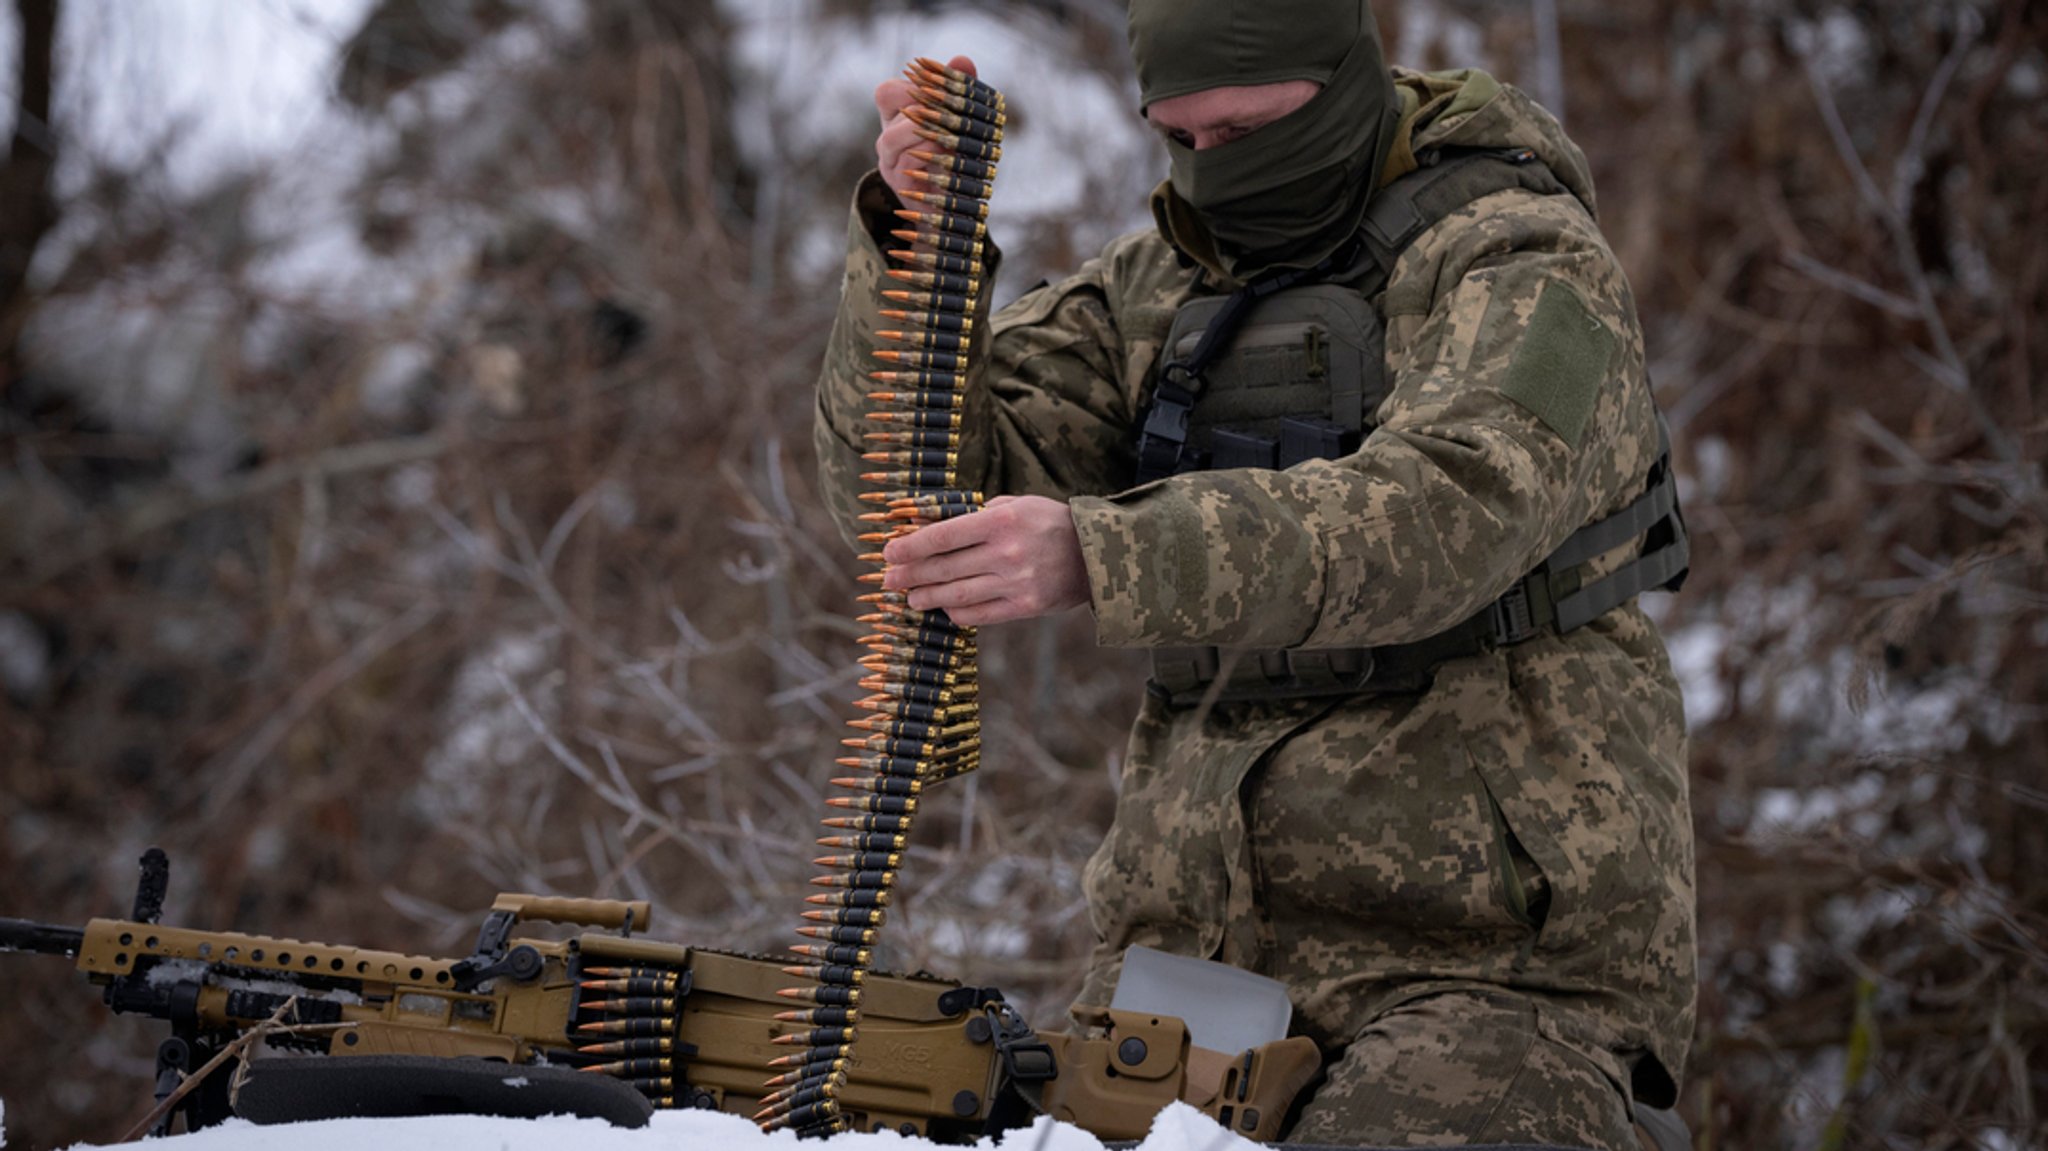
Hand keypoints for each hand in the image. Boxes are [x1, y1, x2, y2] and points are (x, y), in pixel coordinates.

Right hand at [874, 54, 976, 196]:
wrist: (946, 205)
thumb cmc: (950, 156)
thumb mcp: (957, 121)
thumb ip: (959, 90)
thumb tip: (963, 60)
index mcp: (896, 118)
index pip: (887, 91)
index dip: (912, 86)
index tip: (939, 92)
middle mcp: (887, 137)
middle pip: (892, 107)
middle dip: (925, 105)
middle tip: (950, 112)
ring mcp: (889, 161)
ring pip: (892, 137)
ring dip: (924, 132)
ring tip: (948, 138)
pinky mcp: (897, 184)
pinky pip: (904, 163)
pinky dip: (926, 157)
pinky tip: (946, 157)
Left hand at [881, 496, 1090, 625]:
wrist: (1096, 554)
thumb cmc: (1048, 523)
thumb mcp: (1013, 505)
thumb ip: (973, 515)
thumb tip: (925, 526)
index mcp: (1000, 521)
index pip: (943, 535)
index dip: (910, 546)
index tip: (888, 552)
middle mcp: (1006, 553)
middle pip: (943, 567)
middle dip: (909, 574)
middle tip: (889, 579)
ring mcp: (1015, 582)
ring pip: (956, 594)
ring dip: (926, 597)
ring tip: (910, 598)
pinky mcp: (1024, 606)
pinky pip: (979, 614)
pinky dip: (956, 612)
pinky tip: (943, 607)